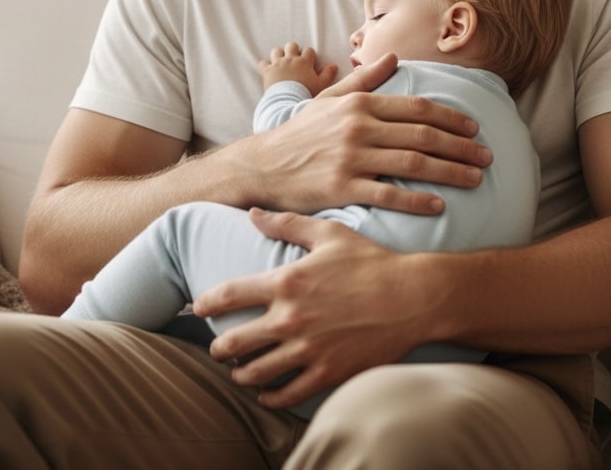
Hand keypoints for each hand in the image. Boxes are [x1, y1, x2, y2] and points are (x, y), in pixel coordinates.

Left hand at [194, 209, 425, 408]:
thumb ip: (286, 224)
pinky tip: (266, 393)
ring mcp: (307, 349)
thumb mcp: (328, 234)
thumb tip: (253, 213)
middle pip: (234, 342)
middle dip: (219, 348)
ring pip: (255, 373)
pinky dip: (270, 397)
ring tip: (239, 372)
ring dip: (241, 375)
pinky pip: (286, 394)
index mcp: (286, 281)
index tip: (198, 307)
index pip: (230, 294)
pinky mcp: (327, 373)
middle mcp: (290, 318)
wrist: (412, 298)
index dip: (207, 303)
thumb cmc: (370, 261)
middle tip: (218, 349)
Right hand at [234, 53, 490, 215]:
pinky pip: (388, 195)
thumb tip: (393, 58)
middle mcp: (359, 128)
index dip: (451, 118)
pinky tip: (440, 205)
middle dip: (461, 146)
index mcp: (360, 104)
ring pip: (413, 164)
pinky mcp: (343, 188)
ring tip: (475, 179)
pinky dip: (417, 200)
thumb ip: (363, 79)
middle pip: (423, 136)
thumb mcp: (329, 99)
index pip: (417, 108)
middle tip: (487, 156)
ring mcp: (351, 158)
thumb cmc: (300, 133)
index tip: (474, 128)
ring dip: (450, 171)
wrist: (264, 166)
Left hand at [259, 42, 337, 94]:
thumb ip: (328, 74)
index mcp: (304, 62)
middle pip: (292, 45)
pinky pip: (263, 63)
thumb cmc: (306, 92)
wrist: (288, 100)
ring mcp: (278, 64)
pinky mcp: (267, 71)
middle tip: (294, 59)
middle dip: (293, 50)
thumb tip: (334, 65)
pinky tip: (268, 70)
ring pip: (276, 51)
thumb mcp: (321, 85)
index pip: (308, 50)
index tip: (308, 62)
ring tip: (281, 61)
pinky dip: (265, 65)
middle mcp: (290, 59)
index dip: (309, 55)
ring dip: (278, 54)